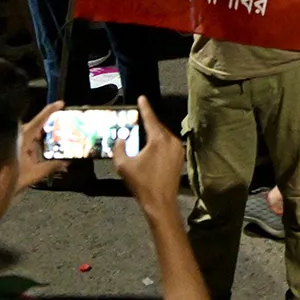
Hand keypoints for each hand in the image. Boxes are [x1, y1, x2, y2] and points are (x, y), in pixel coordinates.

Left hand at [16, 101, 67, 191]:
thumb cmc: (11, 180)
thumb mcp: (34, 174)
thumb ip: (51, 166)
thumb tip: (67, 162)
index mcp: (23, 138)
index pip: (39, 120)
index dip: (50, 110)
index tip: (61, 103)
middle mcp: (19, 137)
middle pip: (37, 125)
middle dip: (51, 124)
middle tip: (65, 124)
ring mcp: (16, 142)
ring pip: (33, 133)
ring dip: (45, 134)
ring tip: (60, 136)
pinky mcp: (14, 148)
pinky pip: (29, 140)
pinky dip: (38, 142)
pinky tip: (48, 147)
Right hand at [114, 98, 186, 221]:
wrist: (161, 202)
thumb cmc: (141, 184)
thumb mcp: (124, 165)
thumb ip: (119, 148)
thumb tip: (121, 138)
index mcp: (159, 140)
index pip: (150, 118)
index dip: (145, 107)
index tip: (141, 97)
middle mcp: (171, 140)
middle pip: (157, 126)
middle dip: (148, 123)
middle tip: (138, 118)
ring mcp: (178, 148)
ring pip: (163, 135)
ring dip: (153, 134)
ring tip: (142, 136)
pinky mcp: (180, 156)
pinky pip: (168, 144)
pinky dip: (159, 143)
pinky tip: (151, 149)